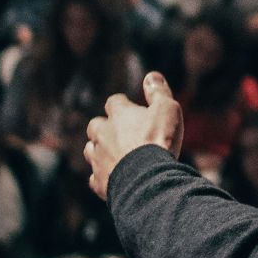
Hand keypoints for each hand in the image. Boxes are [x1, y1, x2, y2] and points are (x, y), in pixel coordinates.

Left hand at [85, 72, 184, 199]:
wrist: (147, 179)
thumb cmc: (159, 140)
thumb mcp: (167, 109)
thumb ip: (158, 92)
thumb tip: (151, 75)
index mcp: (119, 114)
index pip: (114, 102)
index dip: (122, 104)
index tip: (130, 108)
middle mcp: (103, 134)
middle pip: (95, 125)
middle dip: (104, 127)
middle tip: (118, 132)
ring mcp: (99, 158)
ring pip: (90, 150)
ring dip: (99, 150)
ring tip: (113, 154)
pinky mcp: (100, 181)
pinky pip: (95, 178)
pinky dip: (102, 176)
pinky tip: (112, 178)